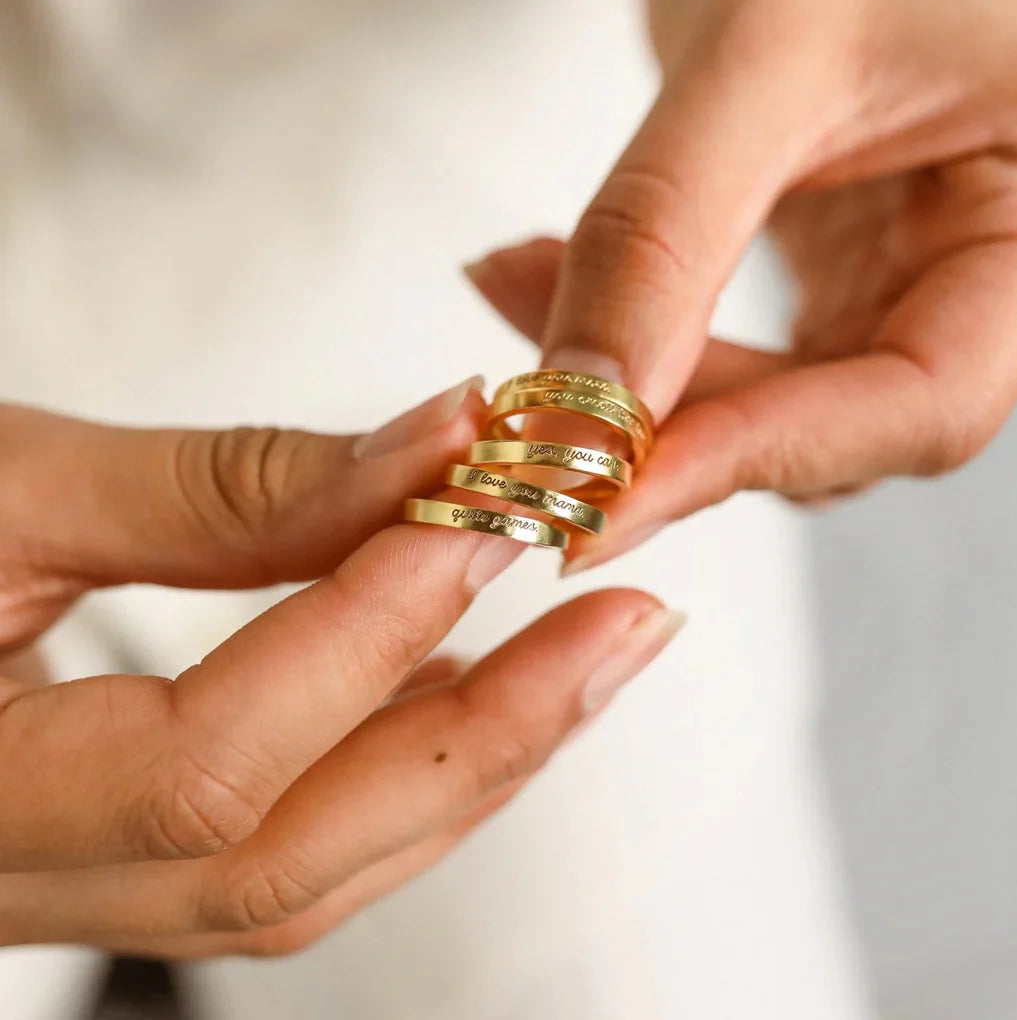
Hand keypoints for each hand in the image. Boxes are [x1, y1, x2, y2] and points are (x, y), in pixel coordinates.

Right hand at [0, 390, 681, 954]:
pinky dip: (398, 767)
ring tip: (589, 652)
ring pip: (306, 870)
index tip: (498, 512)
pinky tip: (475, 686)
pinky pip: (286, 845)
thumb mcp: (3, 481)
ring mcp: (69, 891)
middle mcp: (15, 890)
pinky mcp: (115, 856)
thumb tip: (439, 445)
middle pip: (290, 854)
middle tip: (633, 620)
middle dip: (490, 733)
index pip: (208, 753)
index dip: (373, 625)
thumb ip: (225, 487)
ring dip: (468, 758)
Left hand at [466, 0, 1016, 569]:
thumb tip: (583, 406)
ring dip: (640, 394)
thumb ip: (664, 237)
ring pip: (775, 416)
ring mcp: (912, 289)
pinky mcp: (837, 294)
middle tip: (542, 427)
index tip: (613, 485)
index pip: (929, 398)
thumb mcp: (750, 52)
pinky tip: (542, 287)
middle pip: (844, 428)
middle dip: (683, 436)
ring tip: (520, 290)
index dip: (764, 454)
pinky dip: (635, 353)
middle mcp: (994, 270)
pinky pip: (733, 371)